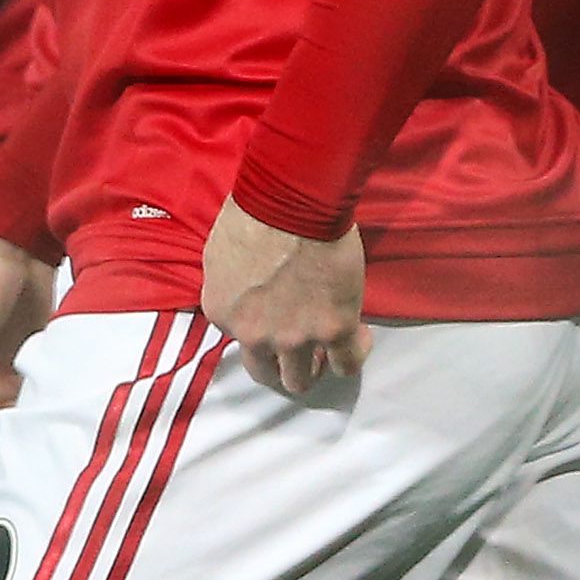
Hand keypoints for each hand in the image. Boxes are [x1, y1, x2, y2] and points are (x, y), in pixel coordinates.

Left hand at [202, 198, 369, 397]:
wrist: (294, 200)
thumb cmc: (256, 209)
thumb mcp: (221, 252)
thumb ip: (230, 283)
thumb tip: (246, 288)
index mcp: (222, 313)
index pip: (238, 336)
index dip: (260, 327)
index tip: (277, 315)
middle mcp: (252, 334)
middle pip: (265, 372)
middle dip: (281, 365)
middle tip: (299, 348)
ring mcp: (293, 337)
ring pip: (300, 379)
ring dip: (313, 367)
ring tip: (328, 350)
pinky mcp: (333, 329)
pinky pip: (347, 363)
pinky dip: (352, 356)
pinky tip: (359, 338)